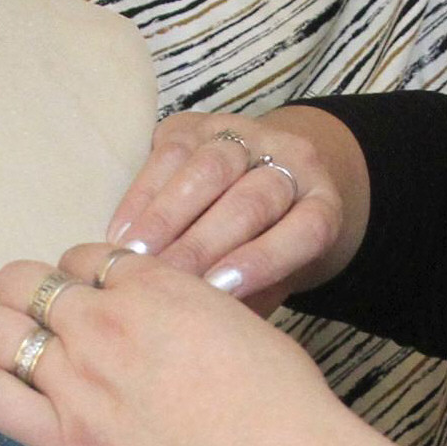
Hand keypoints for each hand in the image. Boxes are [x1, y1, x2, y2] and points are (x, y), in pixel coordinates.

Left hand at [0, 242, 361, 445]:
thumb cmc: (279, 400)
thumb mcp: (237, 320)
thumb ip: (183, 308)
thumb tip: (159, 315)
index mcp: (151, 286)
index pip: (82, 256)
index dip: (80, 278)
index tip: (89, 301)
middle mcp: (104, 324)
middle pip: (23, 281)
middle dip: (27, 295)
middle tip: (41, 324)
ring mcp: (77, 382)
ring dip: (0, 335)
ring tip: (17, 355)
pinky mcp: (63, 441)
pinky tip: (14, 394)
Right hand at [103, 110, 354, 312]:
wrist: (265, 174)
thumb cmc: (267, 249)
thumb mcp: (274, 277)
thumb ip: (251, 297)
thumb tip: (201, 321)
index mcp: (324, 203)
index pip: (306, 229)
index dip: (264, 259)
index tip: (220, 290)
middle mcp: (292, 161)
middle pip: (253, 200)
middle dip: (203, 244)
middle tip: (163, 283)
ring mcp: (246, 136)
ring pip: (210, 169)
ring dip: (167, 218)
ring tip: (134, 258)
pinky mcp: (199, 124)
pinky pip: (170, 154)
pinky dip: (142, 197)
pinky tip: (122, 234)